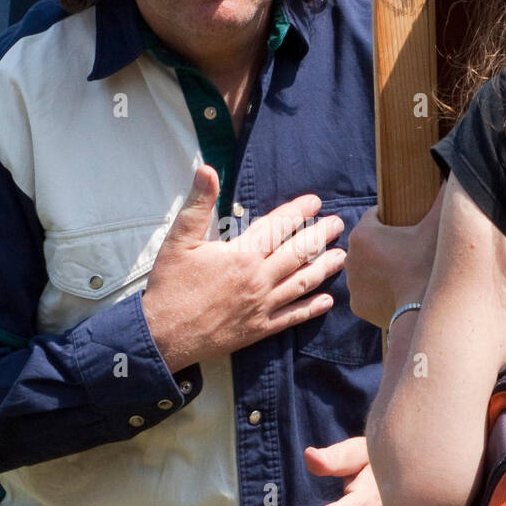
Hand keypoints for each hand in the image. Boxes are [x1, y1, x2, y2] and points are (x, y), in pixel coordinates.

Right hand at [141, 165, 345, 371]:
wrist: (163, 335)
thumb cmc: (170, 286)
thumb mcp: (178, 240)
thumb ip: (198, 204)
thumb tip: (207, 170)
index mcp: (241, 255)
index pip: (278, 226)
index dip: (298, 212)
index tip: (314, 201)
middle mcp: (258, 279)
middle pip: (298, 253)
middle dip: (320, 235)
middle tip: (338, 224)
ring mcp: (262, 306)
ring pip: (302, 283)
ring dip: (325, 268)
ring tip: (342, 256)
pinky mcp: (259, 328)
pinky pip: (293, 317)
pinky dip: (312, 308)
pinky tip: (328, 300)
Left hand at [344, 186, 444, 330]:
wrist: (424, 313)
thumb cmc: (429, 266)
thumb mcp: (437, 227)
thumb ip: (444, 196)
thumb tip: (455, 169)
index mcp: (363, 233)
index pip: (375, 216)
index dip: (392, 219)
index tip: (408, 226)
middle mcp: (350, 257)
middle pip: (369, 243)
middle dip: (385, 243)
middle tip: (410, 250)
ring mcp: (352, 283)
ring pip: (367, 267)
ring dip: (380, 267)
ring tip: (405, 271)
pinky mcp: (358, 305)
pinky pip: (369, 291)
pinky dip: (380, 290)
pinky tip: (398, 290)